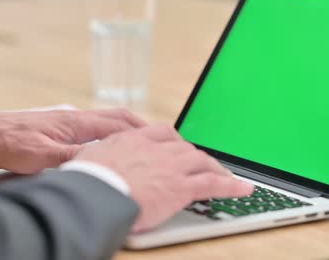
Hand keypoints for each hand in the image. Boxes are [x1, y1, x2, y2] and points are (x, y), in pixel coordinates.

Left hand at [0, 109, 145, 173]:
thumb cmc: (10, 143)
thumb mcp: (41, 156)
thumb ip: (71, 157)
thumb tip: (100, 159)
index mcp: (76, 122)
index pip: (118, 124)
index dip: (140, 132)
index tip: (157, 139)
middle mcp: (77, 117)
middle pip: (118, 117)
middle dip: (140, 125)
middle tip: (158, 136)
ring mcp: (71, 120)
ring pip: (108, 120)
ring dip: (127, 128)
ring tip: (142, 140)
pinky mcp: (63, 126)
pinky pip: (96, 126)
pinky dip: (112, 132)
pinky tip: (112, 143)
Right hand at [74, 125, 253, 232]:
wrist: (93, 195)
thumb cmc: (84, 182)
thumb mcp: (87, 159)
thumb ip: (98, 156)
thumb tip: (91, 160)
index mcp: (134, 140)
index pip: (163, 133)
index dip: (174, 141)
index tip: (178, 146)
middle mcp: (156, 149)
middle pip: (185, 147)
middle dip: (196, 156)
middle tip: (203, 164)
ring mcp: (171, 166)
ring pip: (201, 161)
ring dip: (215, 169)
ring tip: (225, 176)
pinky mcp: (182, 187)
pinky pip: (213, 184)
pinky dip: (232, 186)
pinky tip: (244, 190)